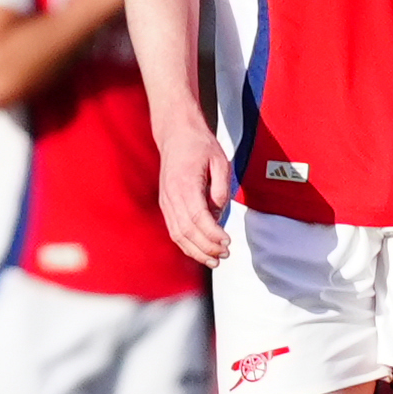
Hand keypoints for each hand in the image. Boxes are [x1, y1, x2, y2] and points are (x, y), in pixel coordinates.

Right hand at [156, 111, 232, 265]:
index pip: (197, 217)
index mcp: (185, 183)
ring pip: (178, 235)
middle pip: (186, 231)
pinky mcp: (166, 204)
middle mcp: (171, 195)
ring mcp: (166, 201)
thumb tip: (218, 213)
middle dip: (206, 248)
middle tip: (224, 255)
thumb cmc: (198, 145)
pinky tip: (200, 252)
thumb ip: (221, 188)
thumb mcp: (220, 161)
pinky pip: (174, 230)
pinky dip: (186, 244)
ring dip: (196, 251)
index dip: (212, 234)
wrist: (176, 133)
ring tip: (214, 260)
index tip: (227, 242)